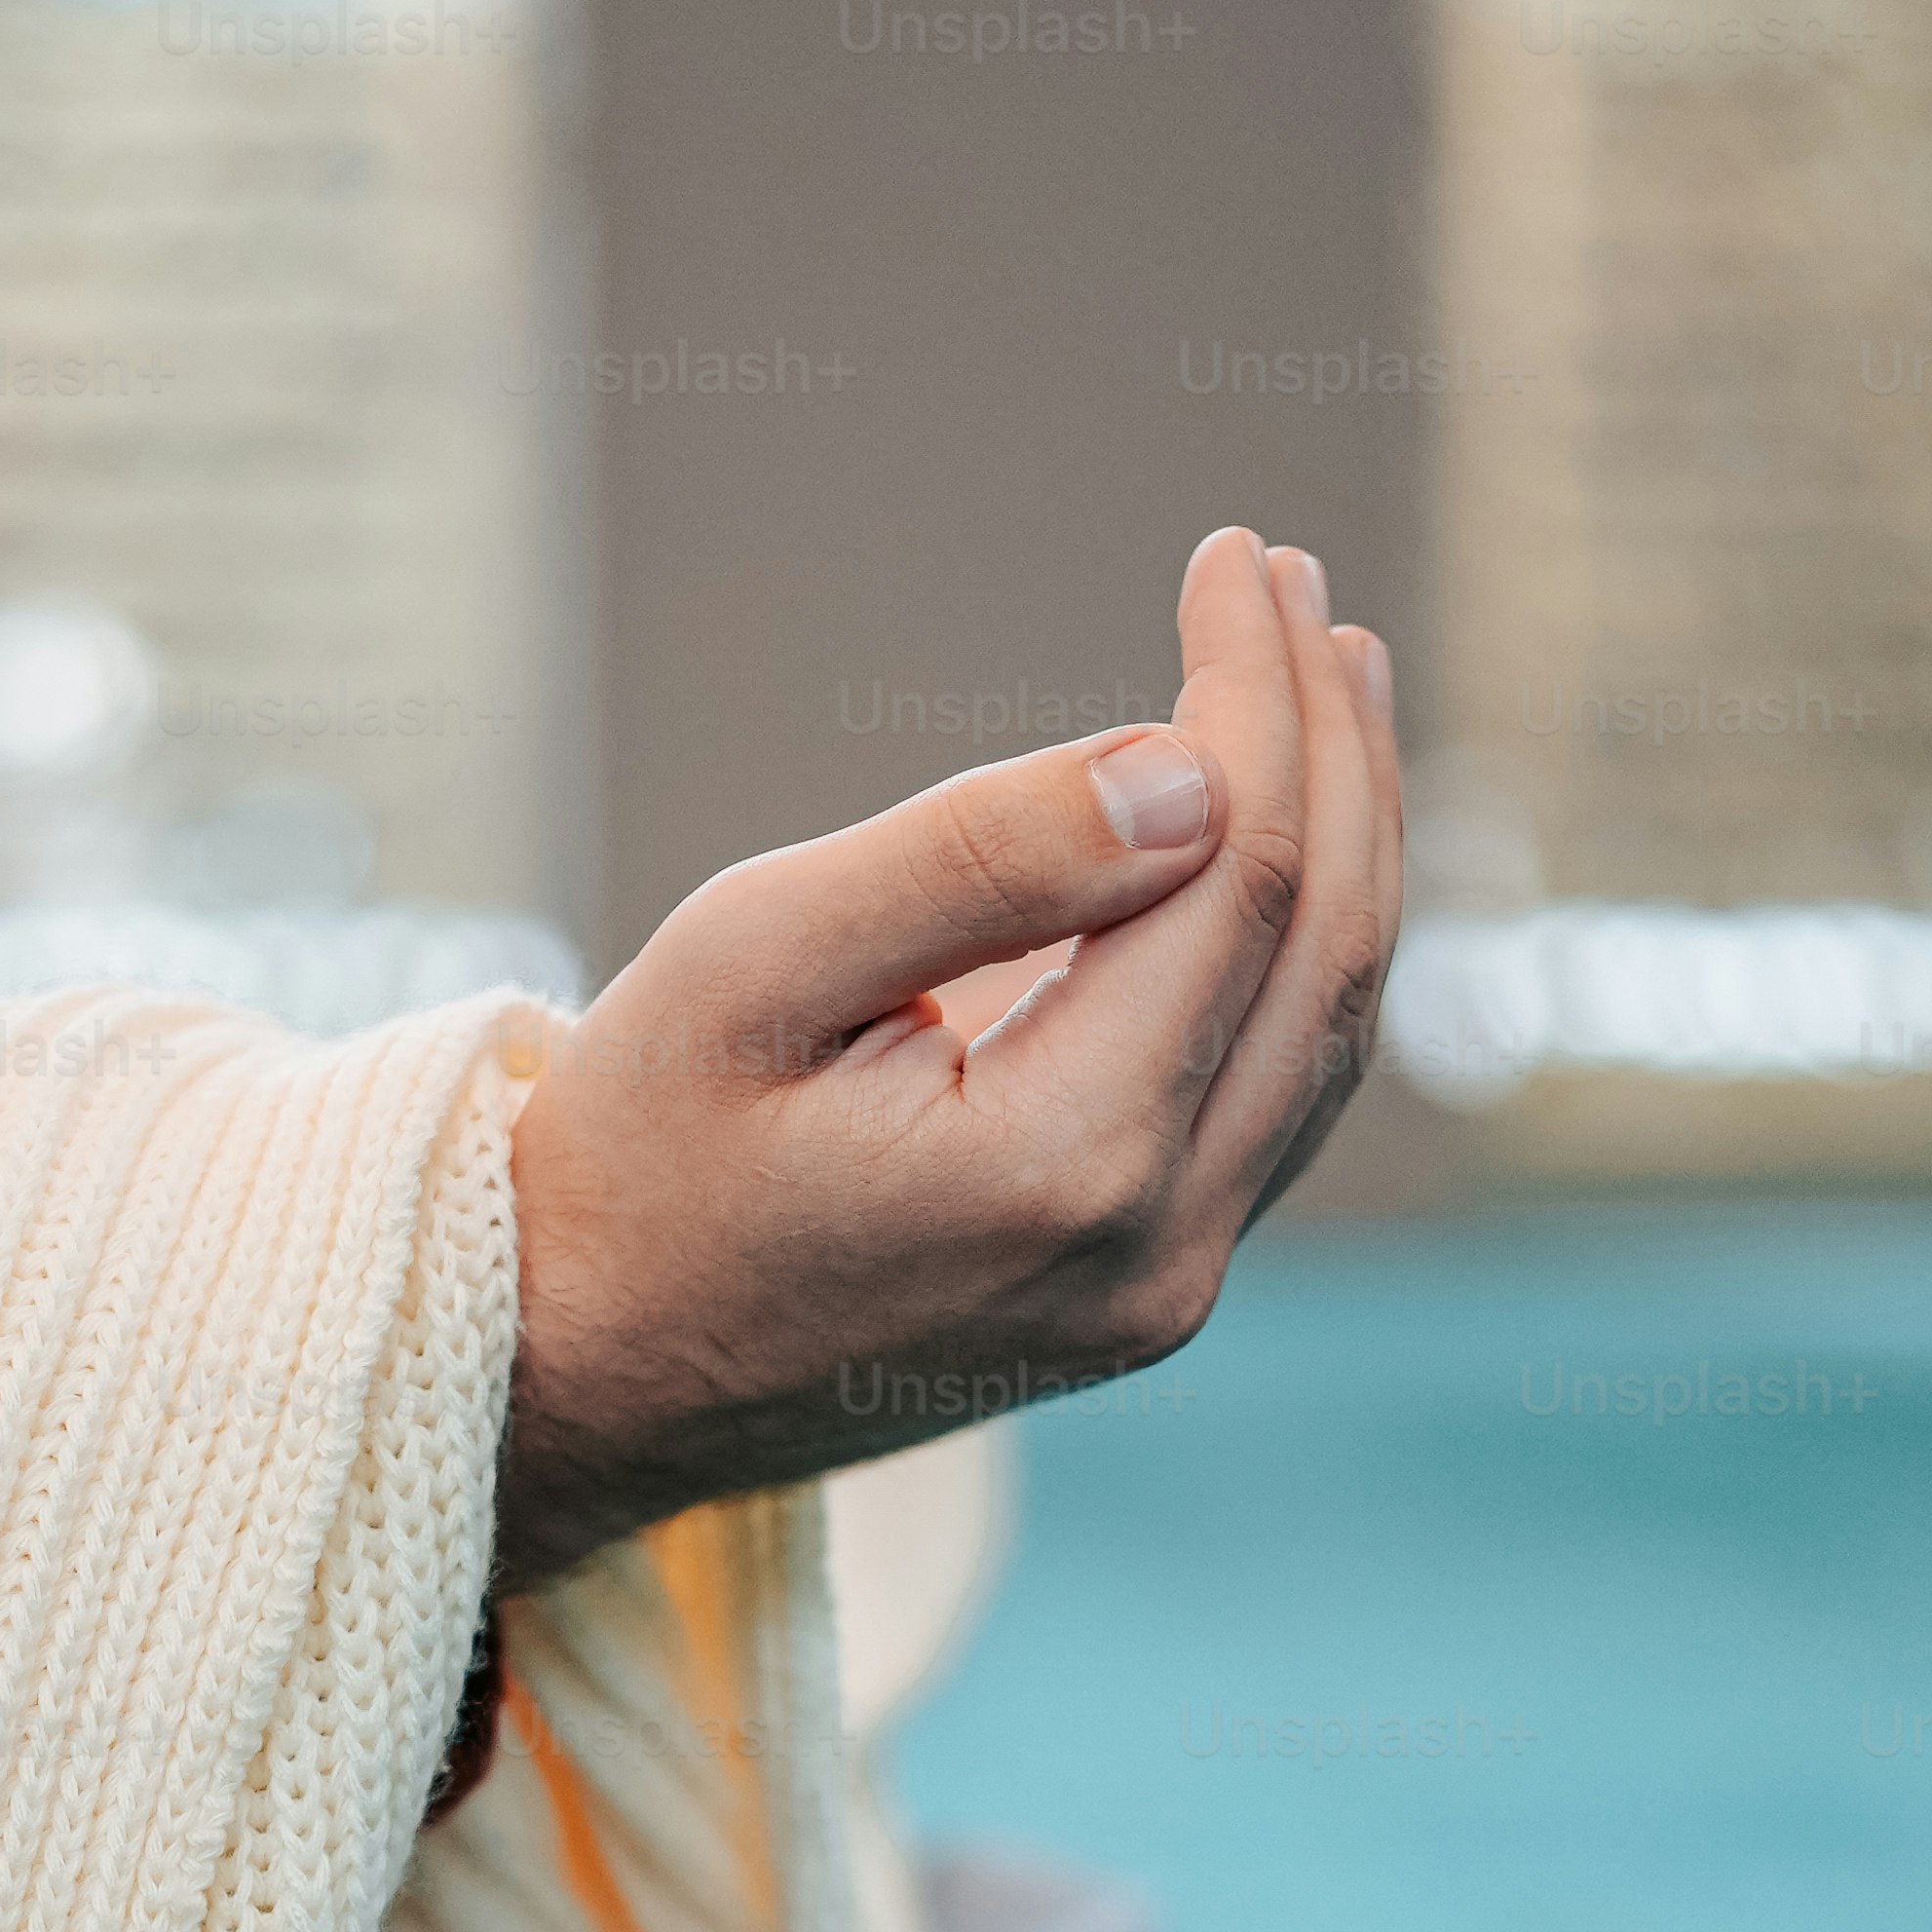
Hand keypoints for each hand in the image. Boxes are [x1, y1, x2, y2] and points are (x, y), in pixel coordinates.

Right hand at [493, 526, 1400, 1591]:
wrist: (585, 1376)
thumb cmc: (636, 1151)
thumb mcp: (755, 958)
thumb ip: (976, 858)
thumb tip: (1192, 765)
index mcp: (1060, 1161)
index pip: (1237, 873)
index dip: (1251, 695)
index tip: (1234, 555)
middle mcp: (1154, 1248)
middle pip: (1321, 948)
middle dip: (1328, 747)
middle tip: (1304, 587)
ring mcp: (1165, 1290)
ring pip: (1322, 1028)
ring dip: (1345, 841)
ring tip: (1334, 684)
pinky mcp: (1149, 1293)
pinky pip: (1274, 1096)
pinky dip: (1297, 951)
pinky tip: (1283, 847)